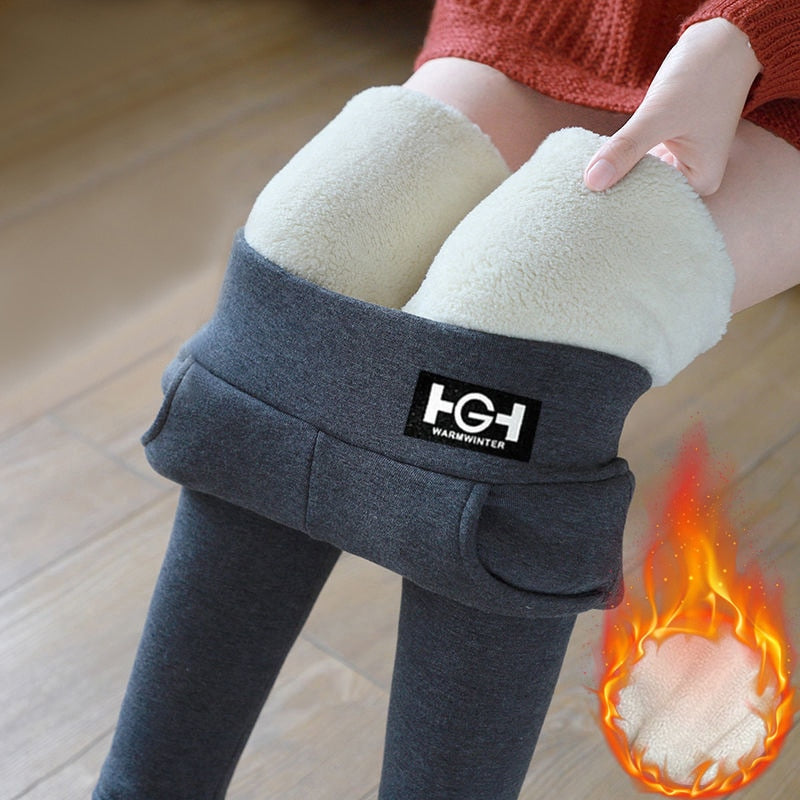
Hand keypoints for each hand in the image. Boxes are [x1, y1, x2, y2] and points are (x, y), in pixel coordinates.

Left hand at [584, 18, 761, 195]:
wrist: (721, 40)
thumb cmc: (703, 76)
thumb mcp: (660, 115)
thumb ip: (626, 148)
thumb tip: (592, 182)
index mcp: (701, 183)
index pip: (652, 208)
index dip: (620, 208)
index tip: (589, 210)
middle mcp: (690, 179)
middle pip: (644, 196)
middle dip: (615, 193)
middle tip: (580, 200)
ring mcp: (676, 163)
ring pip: (637, 178)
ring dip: (615, 177)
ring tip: (581, 188)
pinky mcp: (664, 147)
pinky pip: (636, 161)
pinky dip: (619, 160)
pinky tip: (594, 165)